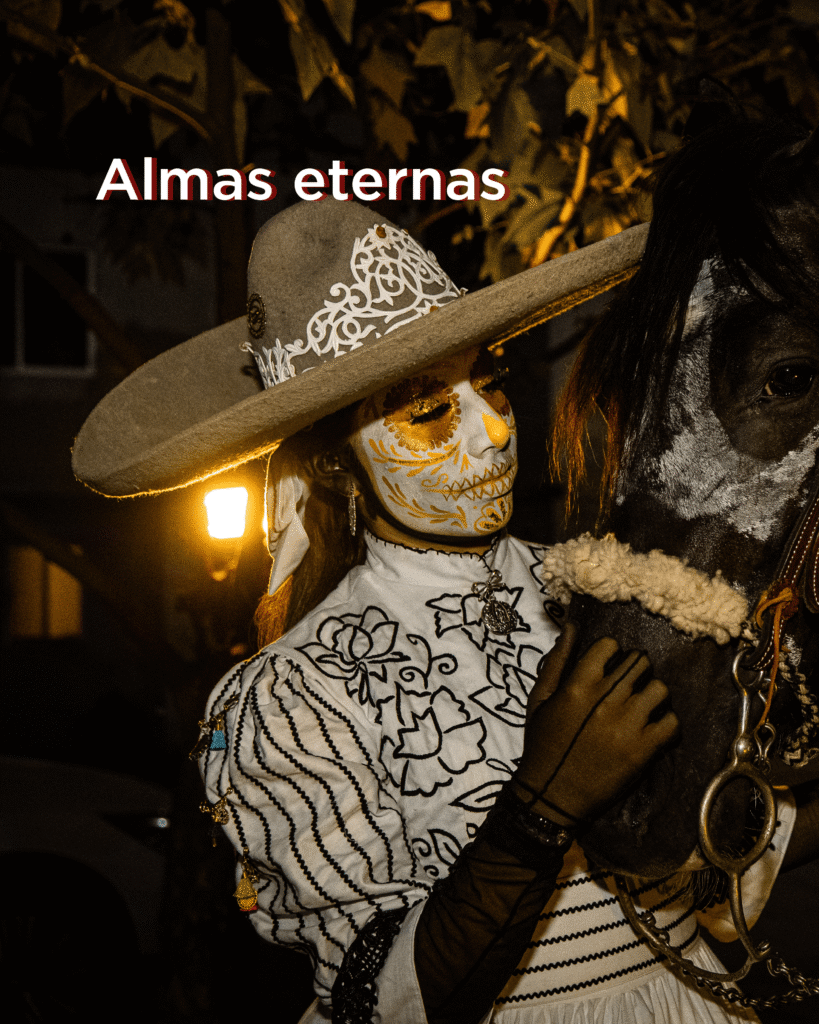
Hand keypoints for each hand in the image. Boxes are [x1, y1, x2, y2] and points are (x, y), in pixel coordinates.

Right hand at [513, 623, 678, 826]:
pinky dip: (667, 724)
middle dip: (636, 670)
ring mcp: (628, 725)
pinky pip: (672, 723)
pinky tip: (653, 730)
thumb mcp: (540, 699)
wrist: (551, 795)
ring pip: (660, 689)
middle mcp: (606, 700)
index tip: (609, 666)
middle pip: (640, 662)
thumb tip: (571, 627)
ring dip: (653, 695)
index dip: (611, 653)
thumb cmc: (543, 745)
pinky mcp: (644, 750)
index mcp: (578, 685)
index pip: (610, 646)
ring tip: (642, 707)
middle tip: (629, 686)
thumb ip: (557, 661)